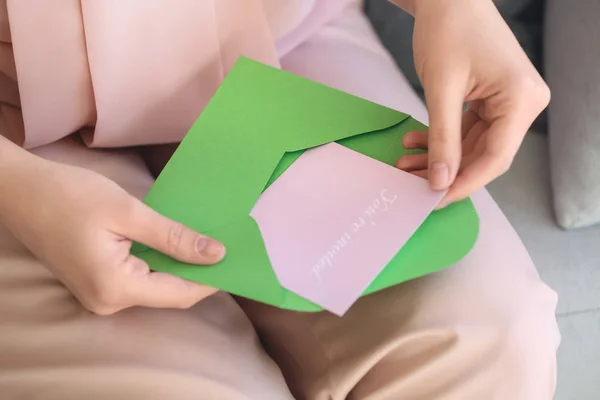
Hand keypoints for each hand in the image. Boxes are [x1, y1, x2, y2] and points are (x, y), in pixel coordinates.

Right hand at [0, 154, 224, 314]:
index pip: (180, 293)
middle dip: (199, 270)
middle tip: (227, 243)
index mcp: (116, 288)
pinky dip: (160, 262)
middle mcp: (108, 302)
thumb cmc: (69, 195)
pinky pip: (139, 278)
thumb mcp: (129, 213)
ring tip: (207, 238)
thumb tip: (215, 254)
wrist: (20, 191)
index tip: (239, 260)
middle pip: (169, 292)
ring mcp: (100, 296)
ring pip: (156, 285)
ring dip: (180, 264)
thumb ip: (174, 237)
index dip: (212, 279)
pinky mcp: (97, 283)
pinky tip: (175, 241)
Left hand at [395, 0, 549, 206]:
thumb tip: (439, 182)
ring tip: (404, 165)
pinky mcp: (494, 100)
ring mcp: (510, 102)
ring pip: (474, 146)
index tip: (433, 200)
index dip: (463, 184)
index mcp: (521, 99)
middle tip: (411, 185)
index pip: (495, 158)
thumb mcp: (441, 90)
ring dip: (439, 157)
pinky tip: (414, 144)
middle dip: (446, 171)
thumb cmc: (448, 29)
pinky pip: (468, 130)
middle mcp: (524, 103)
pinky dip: (442, 139)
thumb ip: (442, 139)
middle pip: (485, 155)